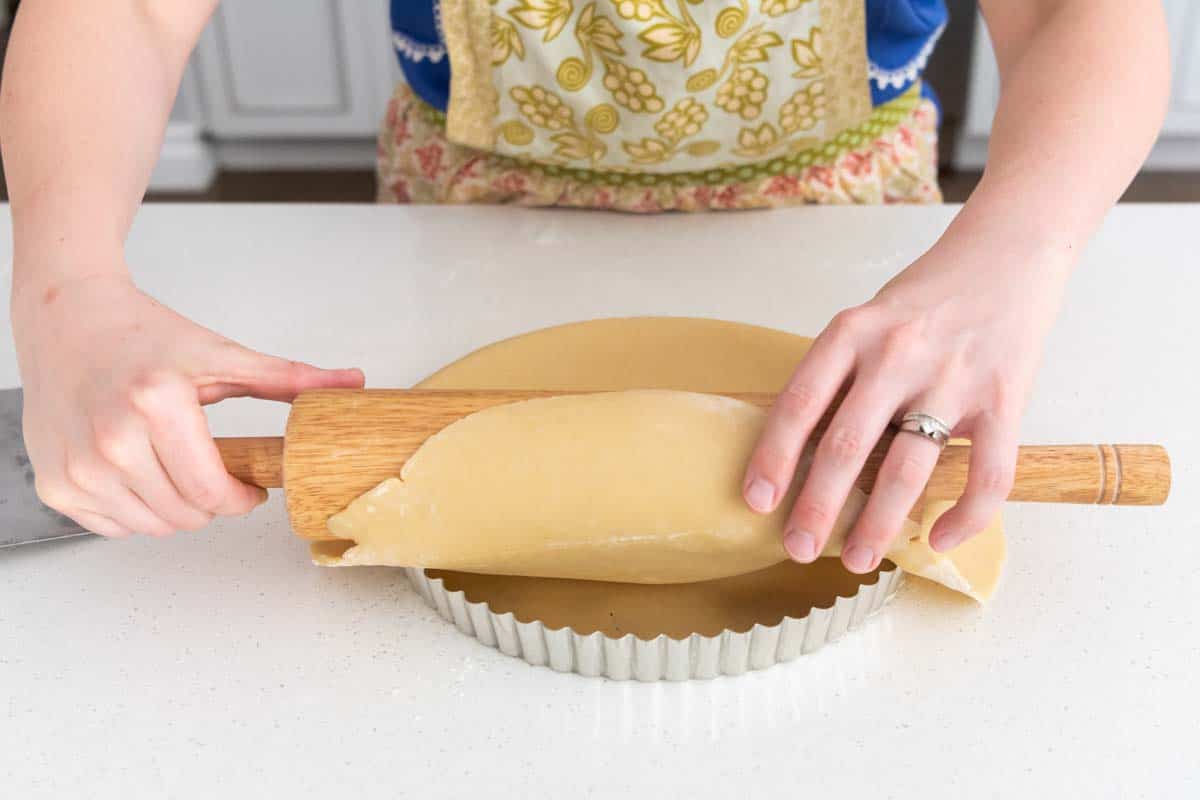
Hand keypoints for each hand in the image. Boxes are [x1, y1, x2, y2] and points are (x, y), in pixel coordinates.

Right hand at [12, 272, 364, 537]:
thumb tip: (351, 383)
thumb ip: (288, 378)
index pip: (212, 491)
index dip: (242, 498)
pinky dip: (136, 510)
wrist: (68, 319)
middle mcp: (111, 438)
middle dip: (213, 501)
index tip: (250, 487)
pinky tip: (141, 472)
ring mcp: (78, 465)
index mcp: (157, 402)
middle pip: (185, 515)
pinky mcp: (56, 482)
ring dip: (176, 509)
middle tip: (214, 471)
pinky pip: (113, 526)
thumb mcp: (220, 353)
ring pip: (152, 526)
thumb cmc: (142, 334)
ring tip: (176, 467)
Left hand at [742, 241, 1069, 572]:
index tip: (756, 501)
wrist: (1007, 252)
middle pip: (845, 446)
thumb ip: (839, 374)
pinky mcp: (1004, 398)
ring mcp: (952, 378)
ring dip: (878, 524)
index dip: (773, 457)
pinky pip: (987, 473)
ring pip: (907, 469)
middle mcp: (897, 354)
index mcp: (852, 332)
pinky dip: (965, 517)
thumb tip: (799, 447)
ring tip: (856, 560)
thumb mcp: (866, 319)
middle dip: (816, 506)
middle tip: (796, 546)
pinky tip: (939, 540)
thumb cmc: (926, 296)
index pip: (799, 404)